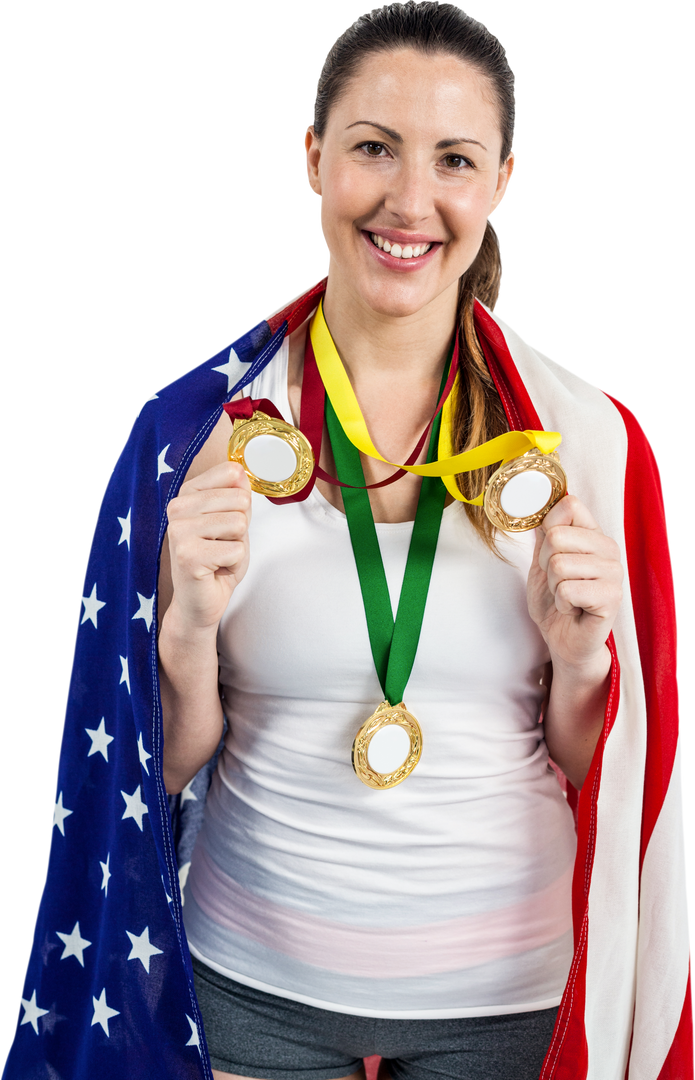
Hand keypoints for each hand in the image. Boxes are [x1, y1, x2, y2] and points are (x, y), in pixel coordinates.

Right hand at [164, 461, 251, 631]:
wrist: (200, 602)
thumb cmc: (217, 562)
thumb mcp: (233, 522)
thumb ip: (237, 496)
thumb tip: (241, 471)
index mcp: (187, 494)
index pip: (232, 473)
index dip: (241, 503)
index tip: (225, 524)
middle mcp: (177, 508)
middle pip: (240, 500)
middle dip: (241, 529)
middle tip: (222, 546)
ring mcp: (179, 531)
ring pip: (239, 524)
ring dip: (237, 547)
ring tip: (219, 557)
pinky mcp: (187, 555)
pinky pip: (236, 550)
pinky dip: (234, 565)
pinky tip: (216, 570)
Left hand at [526, 494, 622, 669]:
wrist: (563, 640)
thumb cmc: (554, 601)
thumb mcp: (541, 562)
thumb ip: (543, 534)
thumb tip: (538, 504)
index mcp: (593, 534)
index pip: (569, 504)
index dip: (547, 527)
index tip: (550, 552)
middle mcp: (608, 549)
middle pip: (556, 536)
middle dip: (545, 563)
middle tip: (557, 581)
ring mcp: (613, 572)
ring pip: (559, 565)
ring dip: (553, 586)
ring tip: (565, 596)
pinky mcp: (611, 597)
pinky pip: (568, 589)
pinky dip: (561, 603)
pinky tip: (572, 609)